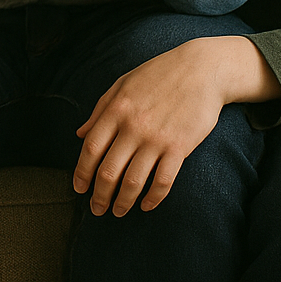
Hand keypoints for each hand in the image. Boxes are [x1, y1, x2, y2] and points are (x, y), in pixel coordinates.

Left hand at [73, 35, 272, 215]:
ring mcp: (156, 138)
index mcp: (115, 109)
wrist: (201, 69)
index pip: (91, 148)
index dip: (81, 172)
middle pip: (108, 170)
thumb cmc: (158, 75)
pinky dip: (153, 198)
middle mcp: (133, 126)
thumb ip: (100, 110)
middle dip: (99, 195)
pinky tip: (146, 206)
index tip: (79, 188)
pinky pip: (162, 181)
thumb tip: (79, 134)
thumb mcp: (122, 84)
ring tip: (118, 212)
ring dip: (123, 202)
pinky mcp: (179, 147)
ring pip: (133, 181)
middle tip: (96, 209)